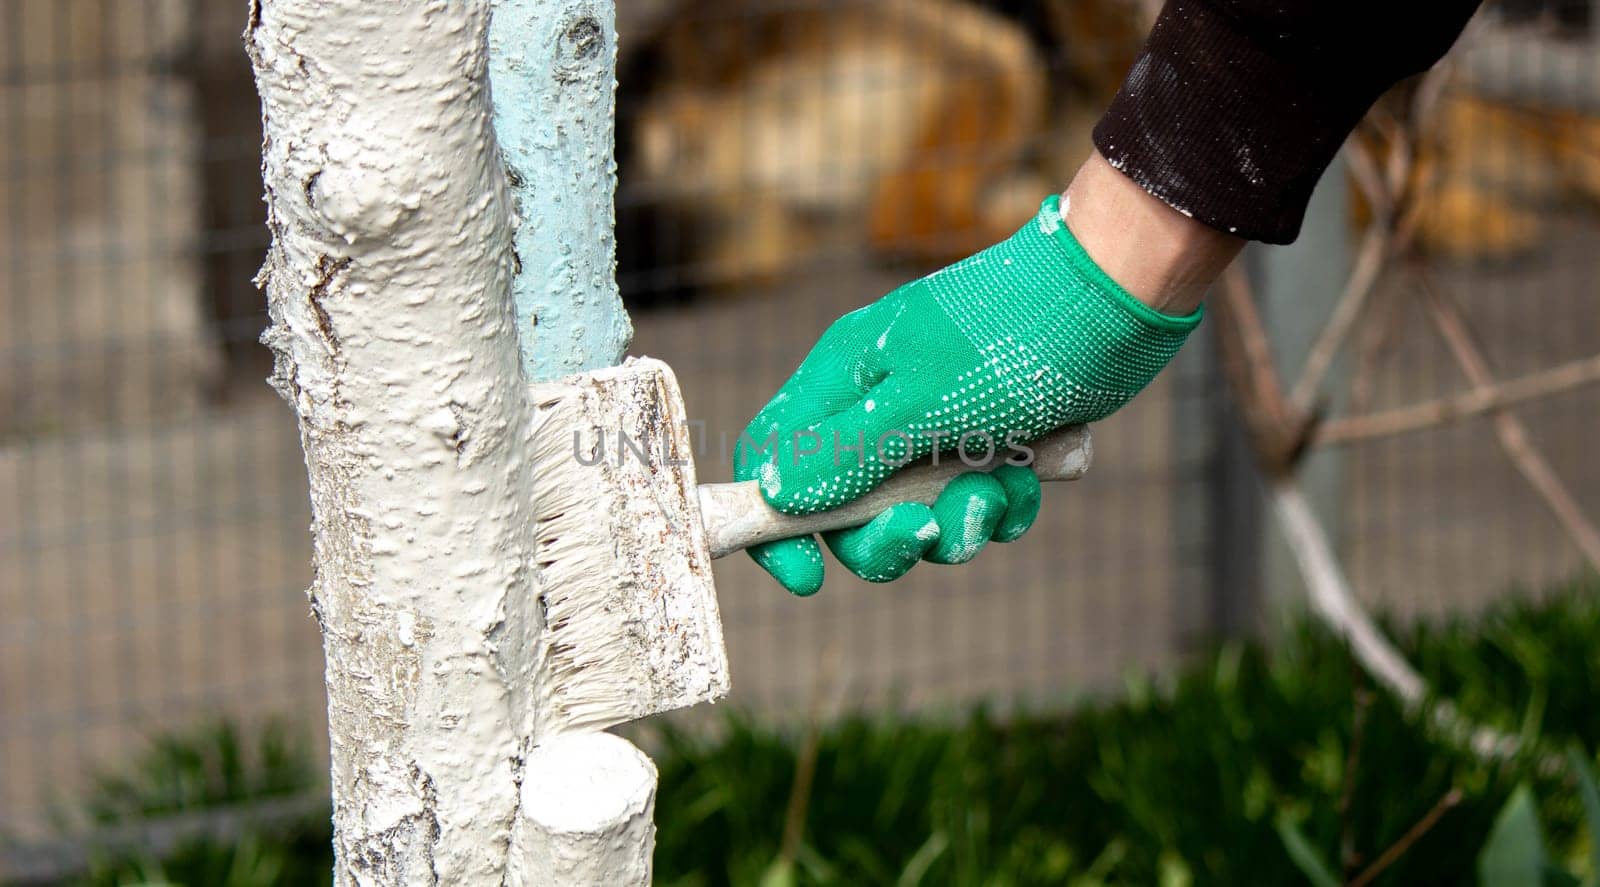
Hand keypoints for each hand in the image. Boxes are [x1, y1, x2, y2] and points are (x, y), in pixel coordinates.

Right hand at [735, 192, 1203, 594]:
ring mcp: (937, 424)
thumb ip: (846, 454)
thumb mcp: (920, 403)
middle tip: (924, 536)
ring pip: (918, 513)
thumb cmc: (1008, 338)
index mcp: (843, 379)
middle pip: (846, 508)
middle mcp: (880, 403)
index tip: (807, 576)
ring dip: (958, 523)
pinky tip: (1031, 482)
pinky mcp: (993, 440)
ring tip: (998, 492)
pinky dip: (1001, 506)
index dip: (773, 523)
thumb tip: (774, 494)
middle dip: (885, 538)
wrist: (1116, 293)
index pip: (773, 457)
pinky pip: (976, 502)